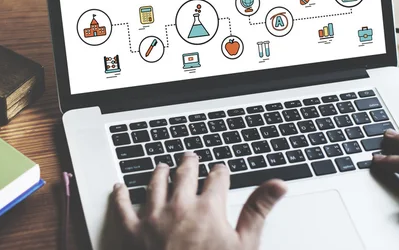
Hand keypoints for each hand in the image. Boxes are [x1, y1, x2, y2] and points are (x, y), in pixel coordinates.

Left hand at [112, 152, 286, 249]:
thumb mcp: (244, 245)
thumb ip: (258, 210)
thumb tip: (278, 184)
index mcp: (208, 208)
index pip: (217, 179)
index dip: (220, 172)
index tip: (221, 170)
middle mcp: (179, 206)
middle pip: (184, 174)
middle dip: (189, 164)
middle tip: (190, 157)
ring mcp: (153, 217)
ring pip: (155, 183)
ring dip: (159, 172)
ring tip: (162, 166)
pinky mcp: (131, 231)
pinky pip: (122, 206)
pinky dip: (121, 194)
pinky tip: (120, 187)